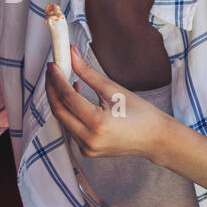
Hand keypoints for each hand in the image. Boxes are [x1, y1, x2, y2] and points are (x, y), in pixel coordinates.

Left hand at [45, 46, 173, 159]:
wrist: (155, 138)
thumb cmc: (140, 113)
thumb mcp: (114, 89)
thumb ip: (88, 73)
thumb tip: (72, 54)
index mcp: (98, 123)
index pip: (67, 97)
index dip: (57, 79)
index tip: (53, 65)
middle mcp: (89, 139)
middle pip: (59, 111)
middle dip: (52, 89)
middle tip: (52, 72)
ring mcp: (87, 148)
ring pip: (63, 120)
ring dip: (60, 100)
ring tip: (64, 81)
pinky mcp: (87, 151)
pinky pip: (71, 128)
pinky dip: (69, 113)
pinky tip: (75, 98)